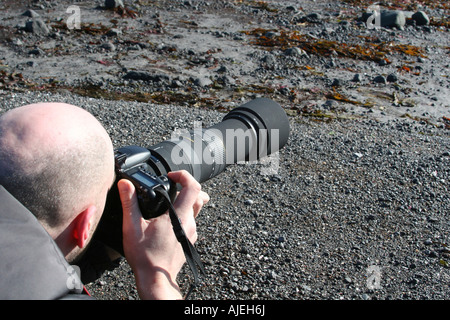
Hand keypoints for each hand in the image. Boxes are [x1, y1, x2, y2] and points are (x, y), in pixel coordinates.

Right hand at [117, 170, 208, 298]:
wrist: (155, 279)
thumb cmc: (145, 257)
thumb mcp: (132, 227)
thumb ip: (129, 203)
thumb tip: (124, 185)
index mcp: (179, 216)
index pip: (193, 187)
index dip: (184, 176)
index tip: (171, 176)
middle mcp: (189, 223)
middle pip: (198, 197)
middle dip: (186, 187)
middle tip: (172, 187)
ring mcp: (192, 232)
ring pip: (195, 210)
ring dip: (184, 202)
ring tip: (167, 204)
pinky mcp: (190, 240)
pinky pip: (191, 222)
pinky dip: (182, 216)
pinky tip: (166, 222)